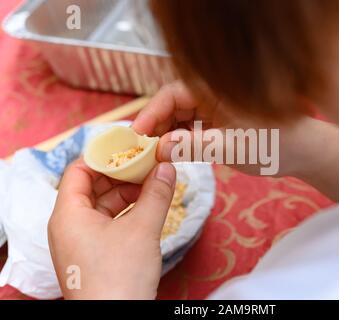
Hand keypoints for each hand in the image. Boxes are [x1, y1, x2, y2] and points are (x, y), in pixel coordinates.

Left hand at [48, 159, 175, 299]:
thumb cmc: (120, 276)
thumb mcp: (143, 229)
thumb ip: (157, 194)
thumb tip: (168, 166)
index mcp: (68, 214)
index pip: (79, 170)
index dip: (104, 156)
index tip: (130, 148)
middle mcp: (69, 225)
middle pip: (93, 186)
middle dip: (123, 174)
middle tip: (150, 164)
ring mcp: (81, 241)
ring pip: (104, 205)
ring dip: (129, 193)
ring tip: (155, 183)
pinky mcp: (94, 254)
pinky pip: (109, 223)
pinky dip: (129, 211)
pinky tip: (150, 206)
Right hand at [132, 81, 282, 175]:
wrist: (303, 154)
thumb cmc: (273, 144)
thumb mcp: (230, 146)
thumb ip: (192, 146)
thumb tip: (158, 149)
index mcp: (216, 91)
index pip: (174, 94)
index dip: (153, 112)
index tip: (139, 134)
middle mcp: (214, 97)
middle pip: (175, 105)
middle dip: (158, 126)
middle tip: (143, 148)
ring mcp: (217, 111)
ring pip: (182, 118)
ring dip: (169, 135)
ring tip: (156, 154)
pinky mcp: (221, 125)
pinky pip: (193, 129)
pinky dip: (182, 141)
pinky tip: (174, 154)